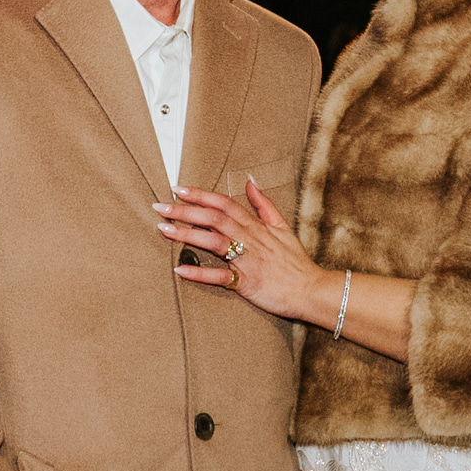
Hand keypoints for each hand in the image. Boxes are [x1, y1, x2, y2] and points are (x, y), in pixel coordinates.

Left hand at [157, 177, 329, 324]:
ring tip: (163, 228)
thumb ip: (264, 204)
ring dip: (186, 234)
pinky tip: (179, 269)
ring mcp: (247, 260)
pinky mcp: (246, 282)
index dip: (200, 195)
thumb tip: (250, 181)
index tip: (178, 189)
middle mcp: (249, 239)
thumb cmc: (295, 261)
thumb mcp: (282, 227)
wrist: (311, 289)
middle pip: (213, 218)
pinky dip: (199, 273)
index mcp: (255, 225)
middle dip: (185, 211)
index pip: (224, 203)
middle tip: (160, 206)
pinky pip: (219, 277)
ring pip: (213, 242)